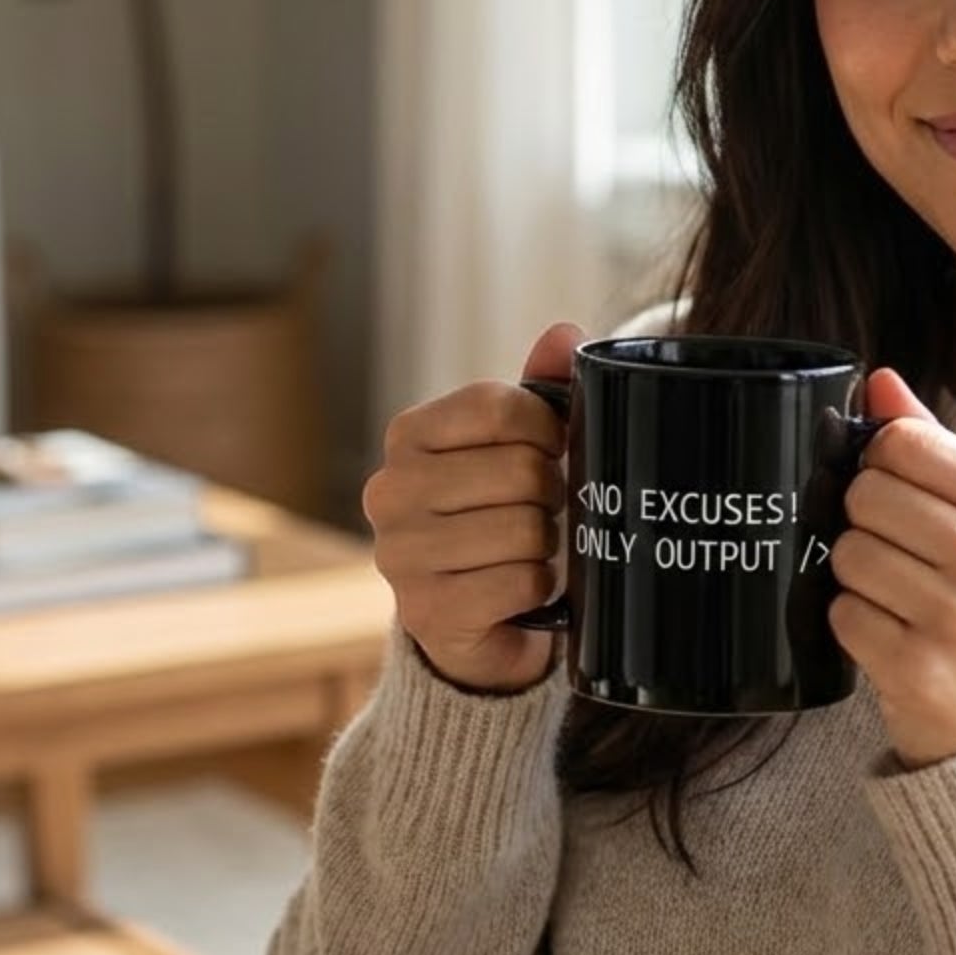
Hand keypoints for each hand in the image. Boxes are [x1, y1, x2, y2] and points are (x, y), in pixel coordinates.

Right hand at [362, 321, 581, 693]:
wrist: (475, 621)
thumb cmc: (498, 516)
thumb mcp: (515, 448)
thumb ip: (539, 390)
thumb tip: (565, 333)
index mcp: (409, 435)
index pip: (500, 407)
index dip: (548, 428)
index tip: (555, 449)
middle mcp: (390, 490)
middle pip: (521, 470)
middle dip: (552, 493)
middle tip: (544, 510)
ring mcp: (401, 554)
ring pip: (524, 530)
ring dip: (546, 544)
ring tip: (529, 549)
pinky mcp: (426, 611)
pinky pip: (519, 583)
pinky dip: (536, 587)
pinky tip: (518, 588)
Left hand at [829, 368, 955, 768]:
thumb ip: (934, 450)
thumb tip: (879, 380)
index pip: (903, 441)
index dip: (877, 464)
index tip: (896, 497)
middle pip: (865, 494)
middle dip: (862, 525)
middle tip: (895, 559)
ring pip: (846, 553)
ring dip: (855, 579)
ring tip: (895, 603)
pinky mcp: (917, 668)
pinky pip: (841, 613)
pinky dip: (852, 626)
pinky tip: (889, 639)